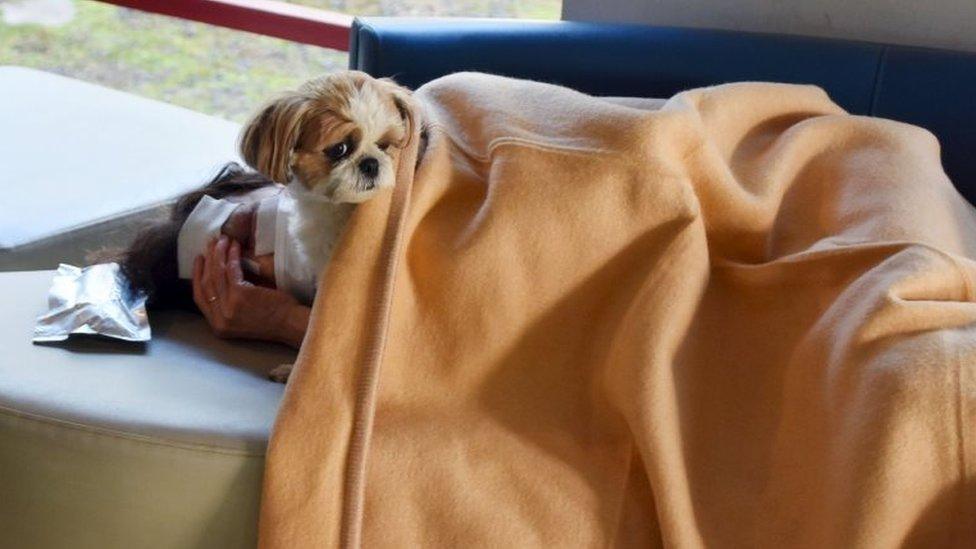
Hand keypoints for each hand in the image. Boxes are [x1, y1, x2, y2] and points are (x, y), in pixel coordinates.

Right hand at [192, 235, 309, 347]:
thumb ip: (228, 302)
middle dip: (207, 260)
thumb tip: (219, 273)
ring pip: (217, 275)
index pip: (199, 298)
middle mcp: (220, 320)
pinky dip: (232, 256)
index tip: (199, 259)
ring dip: (219, 254)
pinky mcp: (240, 296)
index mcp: (218, 326)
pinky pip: (232, 271)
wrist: (291, 324)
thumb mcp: (242, 315)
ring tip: (222, 240)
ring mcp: (229, 308)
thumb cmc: (273, 317)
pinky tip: (235, 246)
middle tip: (210, 243)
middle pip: (206, 284)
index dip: (197, 276)